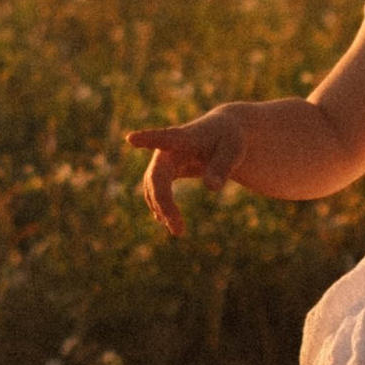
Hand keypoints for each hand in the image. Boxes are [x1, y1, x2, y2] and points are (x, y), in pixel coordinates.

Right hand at [127, 106, 249, 237]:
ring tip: (178, 230)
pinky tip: (166, 222)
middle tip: (178, 230)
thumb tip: (211, 188)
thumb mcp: (232, 151)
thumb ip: (222, 168)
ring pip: (154, 186)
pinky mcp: (165, 171)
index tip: (131, 138)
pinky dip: (161, 206)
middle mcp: (167, 148)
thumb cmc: (229, 139)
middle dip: (163, 202)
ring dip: (162, 208)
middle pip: (157, 176)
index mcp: (183, 137)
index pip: (163, 138)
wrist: (223, 134)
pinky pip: (156, 190)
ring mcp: (163, 160)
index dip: (147, 139)